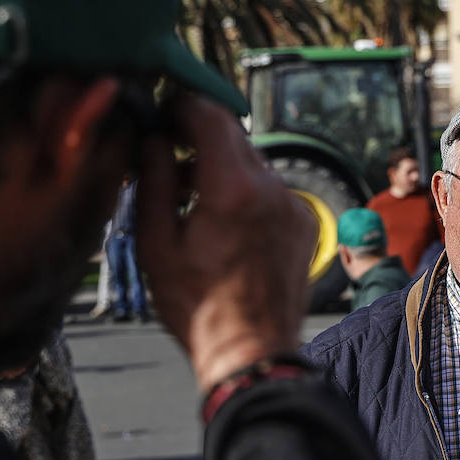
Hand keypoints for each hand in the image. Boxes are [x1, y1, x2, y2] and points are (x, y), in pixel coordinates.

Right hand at [136, 95, 313, 393]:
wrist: (253, 353)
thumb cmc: (196, 307)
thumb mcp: (155, 242)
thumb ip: (154, 178)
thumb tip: (153, 137)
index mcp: (232, 188)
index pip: (209, 114)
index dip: (180, 105)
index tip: (161, 114)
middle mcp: (272, 189)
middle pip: (233, 136)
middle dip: (198, 136)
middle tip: (167, 151)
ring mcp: (295, 206)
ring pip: (252, 163)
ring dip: (221, 167)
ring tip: (188, 196)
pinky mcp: (305, 223)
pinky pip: (271, 190)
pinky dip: (245, 192)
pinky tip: (221, 221)